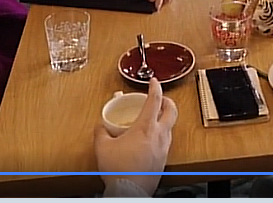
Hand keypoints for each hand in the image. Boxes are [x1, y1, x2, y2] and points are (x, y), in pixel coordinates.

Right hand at [94, 78, 177, 194]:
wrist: (130, 192)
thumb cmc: (119, 170)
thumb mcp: (103, 147)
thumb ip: (100, 132)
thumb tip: (100, 125)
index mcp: (145, 127)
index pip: (155, 100)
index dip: (155, 87)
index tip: (153, 81)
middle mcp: (159, 135)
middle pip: (172, 111)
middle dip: (168, 100)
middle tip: (160, 98)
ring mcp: (164, 148)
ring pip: (171, 127)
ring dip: (165, 118)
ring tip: (154, 118)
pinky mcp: (164, 160)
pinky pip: (167, 141)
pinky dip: (162, 133)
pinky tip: (151, 139)